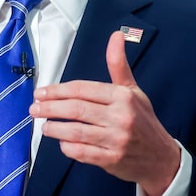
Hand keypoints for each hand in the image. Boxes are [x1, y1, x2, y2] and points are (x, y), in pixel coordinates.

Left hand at [31, 30, 180, 195]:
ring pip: (76, 132)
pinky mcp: (111, 160)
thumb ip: (118, 64)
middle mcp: (120, 117)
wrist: (161, 157)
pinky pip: (81, 152)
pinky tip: (62, 142)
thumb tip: (116, 35)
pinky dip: (67, 147)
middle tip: (34, 108)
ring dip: (55, 128)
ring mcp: (115, 140)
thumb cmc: (143, 120)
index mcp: (123, 96)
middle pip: (76, 109)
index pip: (83, 89)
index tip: (41, 92)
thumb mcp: (133, 90)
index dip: (58, 90)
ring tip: (44, 125)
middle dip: (50, 108)